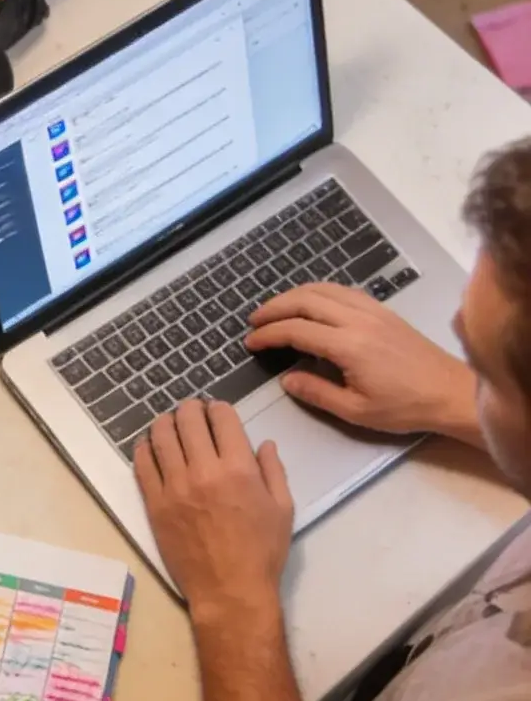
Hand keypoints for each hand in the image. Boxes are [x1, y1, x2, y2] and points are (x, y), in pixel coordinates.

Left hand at [135, 401, 292, 618]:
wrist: (229, 591)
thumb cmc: (262, 552)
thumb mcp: (283, 509)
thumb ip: (274, 470)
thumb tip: (264, 443)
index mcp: (239, 469)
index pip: (222, 418)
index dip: (219, 408)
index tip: (216, 411)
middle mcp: (204, 471)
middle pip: (188, 420)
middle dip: (191, 409)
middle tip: (191, 412)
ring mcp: (175, 487)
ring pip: (161, 436)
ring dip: (165, 422)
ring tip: (169, 422)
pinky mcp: (155, 504)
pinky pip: (142, 465)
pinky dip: (144, 448)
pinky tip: (149, 445)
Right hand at [245, 284, 477, 440]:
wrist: (450, 392)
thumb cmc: (404, 408)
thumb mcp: (356, 411)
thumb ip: (318, 393)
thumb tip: (287, 379)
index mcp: (348, 345)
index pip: (297, 330)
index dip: (269, 334)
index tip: (250, 342)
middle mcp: (358, 320)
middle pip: (305, 300)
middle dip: (274, 307)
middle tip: (254, 321)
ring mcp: (372, 310)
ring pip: (324, 289)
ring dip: (294, 295)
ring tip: (276, 309)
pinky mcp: (383, 310)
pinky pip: (343, 290)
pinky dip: (319, 292)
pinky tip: (311, 303)